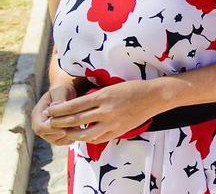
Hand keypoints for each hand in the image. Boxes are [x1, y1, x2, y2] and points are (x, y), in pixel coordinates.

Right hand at [32, 84, 76, 145]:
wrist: (68, 92)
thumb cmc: (64, 90)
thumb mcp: (61, 91)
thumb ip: (59, 100)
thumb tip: (55, 108)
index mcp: (38, 114)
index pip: (40, 128)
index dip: (52, 129)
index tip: (66, 125)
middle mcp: (41, 124)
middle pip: (48, 136)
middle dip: (63, 133)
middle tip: (76, 126)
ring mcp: (48, 130)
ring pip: (56, 141)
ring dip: (68, 136)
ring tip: (78, 126)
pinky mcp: (57, 134)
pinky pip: (63, 141)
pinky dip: (71, 138)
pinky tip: (80, 130)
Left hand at [47, 80, 163, 143]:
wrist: (155, 96)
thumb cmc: (133, 88)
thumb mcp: (112, 87)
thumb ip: (95, 97)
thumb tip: (76, 105)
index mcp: (103, 96)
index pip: (74, 105)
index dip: (59, 110)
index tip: (50, 110)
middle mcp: (106, 111)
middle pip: (76, 120)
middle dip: (60, 122)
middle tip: (50, 122)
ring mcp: (113, 123)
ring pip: (85, 134)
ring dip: (72, 134)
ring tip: (65, 132)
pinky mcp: (119, 131)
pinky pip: (99, 138)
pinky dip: (88, 138)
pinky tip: (83, 136)